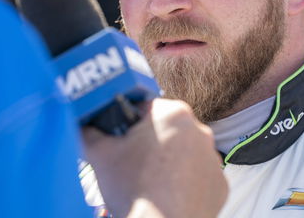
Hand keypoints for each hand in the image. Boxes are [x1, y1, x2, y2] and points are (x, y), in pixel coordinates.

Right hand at [83, 98, 227, 217]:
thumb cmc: (135, 190)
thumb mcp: (100, 154)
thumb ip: (89, 132)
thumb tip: (84, 126)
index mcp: (173, 113)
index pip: (145, 109)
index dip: (129, 124)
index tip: (122, 140)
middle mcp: (199, 131)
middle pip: (167, 130)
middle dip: (150, 144)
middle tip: (132, 164)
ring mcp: (212, 159)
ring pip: (184, 153)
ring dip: (169, 162)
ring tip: (149, 183)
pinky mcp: (219, 185)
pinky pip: (198, 177)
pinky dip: (184, 184)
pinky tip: (167, 194)